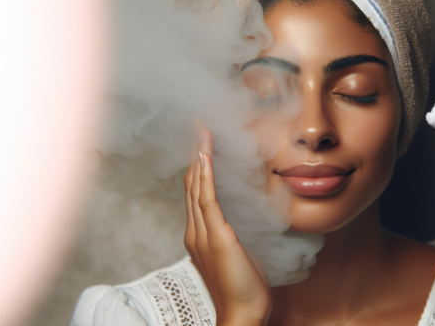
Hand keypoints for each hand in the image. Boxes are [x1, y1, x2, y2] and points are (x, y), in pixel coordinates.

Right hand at [184, 124, 270, 325]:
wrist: (242, 312)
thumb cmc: (243, 288)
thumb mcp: (238, 253)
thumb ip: (234, 234)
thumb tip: (241, 220)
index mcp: (199, 234)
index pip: (196, 193)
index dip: (199, 167)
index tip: (203, 144)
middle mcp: (195, 231)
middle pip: (192, 185)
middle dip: (196, 154)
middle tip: (199, 127)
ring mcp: (203, 233)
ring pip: (197, 187)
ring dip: (199, 157)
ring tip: (201, 132)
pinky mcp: (216, 236)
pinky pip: (207, 199)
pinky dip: (205, 175)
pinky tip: (204, 156)